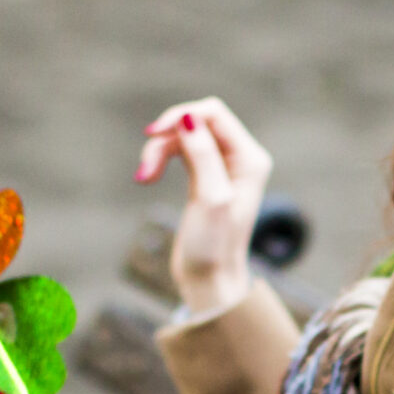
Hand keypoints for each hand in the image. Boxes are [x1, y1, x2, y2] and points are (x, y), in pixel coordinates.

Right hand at [134, 97, 271, 318]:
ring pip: (183, 136)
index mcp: (250, 159)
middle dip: (166, 138)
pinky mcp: (203, 176)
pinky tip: (146, 176)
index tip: (152, 135)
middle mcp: (240, 158)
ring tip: (143, 177)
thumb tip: (188, 117)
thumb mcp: (210, 198)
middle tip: (145, 169)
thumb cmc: (213, 247)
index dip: (181, 116)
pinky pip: (180, 151)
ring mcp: (221, 166)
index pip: (213, 113)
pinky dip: (160, 158)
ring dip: (158, 150)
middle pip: (196, 122)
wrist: (208, 280)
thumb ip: (203, 155)